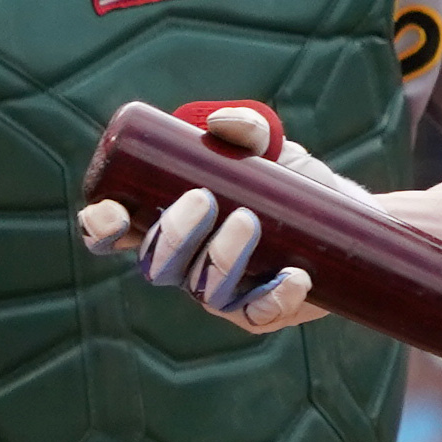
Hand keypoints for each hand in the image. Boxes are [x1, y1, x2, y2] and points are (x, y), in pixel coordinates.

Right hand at [72, 103, 342, 333]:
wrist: (342, 214)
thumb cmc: (285, 178)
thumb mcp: (266, 146)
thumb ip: (244, 127)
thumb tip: (219, 126)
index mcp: (163, 220)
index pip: (111, 234)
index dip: (99, 228)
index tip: (114, 212)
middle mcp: (183, 262)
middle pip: (154, 266)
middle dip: (173, 235)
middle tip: (204, 199)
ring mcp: (218, 291)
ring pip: (202, 290)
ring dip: (221, 258)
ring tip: (248, 219)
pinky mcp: (259, 311)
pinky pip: (256, 315)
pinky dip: (273, 296)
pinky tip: (294, 275)